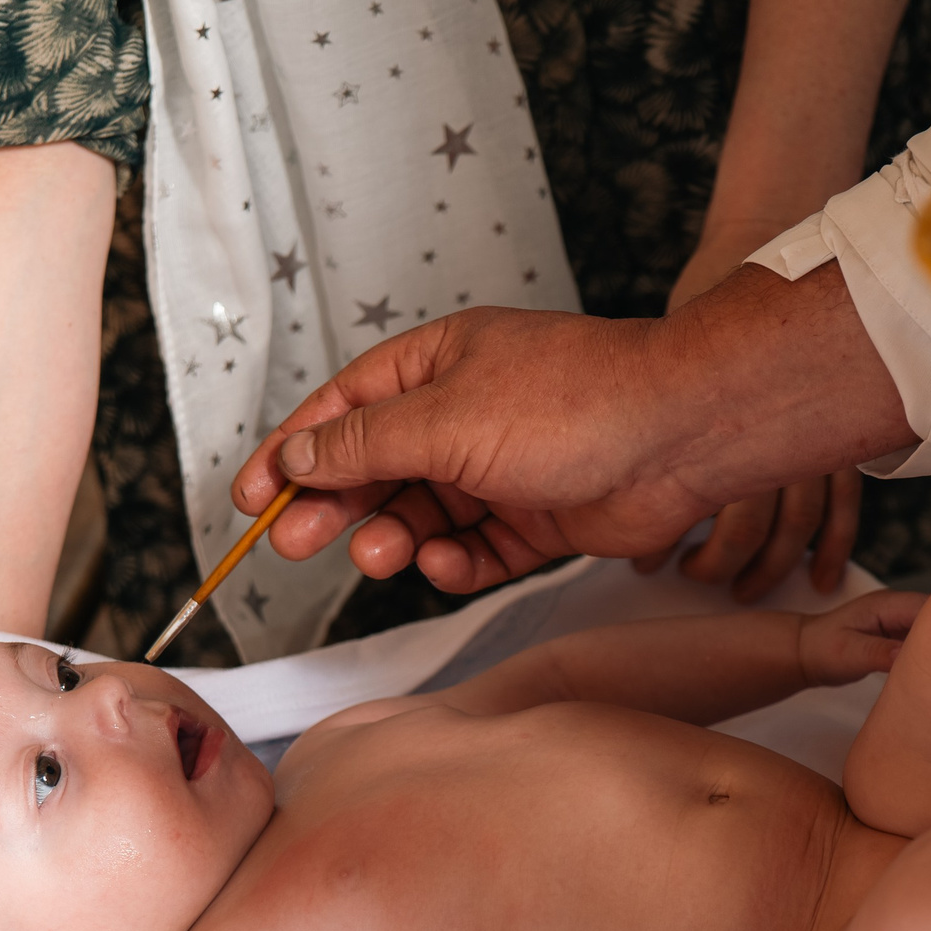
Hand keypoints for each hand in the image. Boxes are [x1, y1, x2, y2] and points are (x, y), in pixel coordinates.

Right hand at [232, 265, 910, 594]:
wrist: (679, 435)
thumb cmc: (574, 401)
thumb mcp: (444, 417)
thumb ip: (365, 443)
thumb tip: (301, 455)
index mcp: (437, 365)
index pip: (343, 409)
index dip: (293, 453)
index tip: (251, 498)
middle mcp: (466, 412)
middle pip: (376, 466)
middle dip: (334, 506)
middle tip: (295, 544)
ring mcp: (502, 467)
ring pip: (423, 515)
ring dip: (395, 538)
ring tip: (383, 556)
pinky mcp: (538, 518)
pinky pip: (476, 549)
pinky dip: (457, 563)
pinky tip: (449, 566)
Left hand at [798, 589, 924, 686]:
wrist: (806, 652)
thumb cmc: (823, 650)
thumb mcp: (848, 654)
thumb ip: (879, 653)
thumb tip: (907, 655)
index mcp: (888, 605)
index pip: (929, 609)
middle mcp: (898, 609)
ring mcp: (900, 621)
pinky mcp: (900, 636)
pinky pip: (923, 642)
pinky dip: (930, 655)